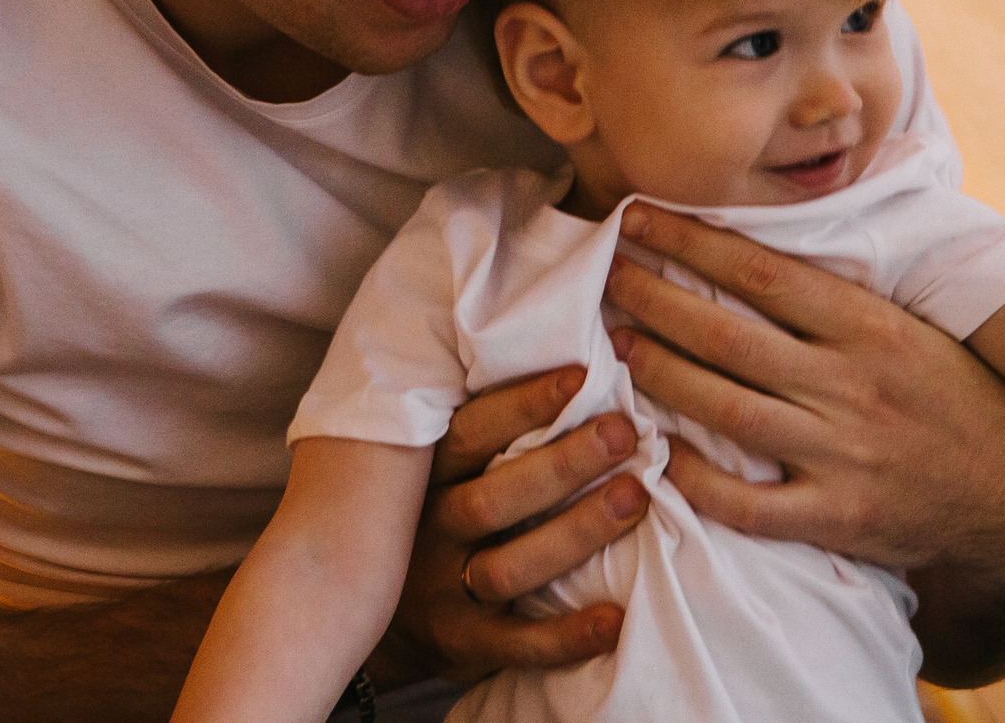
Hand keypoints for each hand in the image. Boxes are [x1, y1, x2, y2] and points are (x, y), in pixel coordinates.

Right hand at [376, 367, 645, 685]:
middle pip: (493, 498)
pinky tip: (615, 618)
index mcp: (427, 476)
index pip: (470, 433)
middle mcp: (429, 532)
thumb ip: (485, 428)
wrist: (370, 616)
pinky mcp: (463, 647)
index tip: (582, 375)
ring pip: (509, 567)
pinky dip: (566, 635)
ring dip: (574, 534)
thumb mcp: (439, 468)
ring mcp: (443, 593)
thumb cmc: (434, 517)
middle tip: (624, 433)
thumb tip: (572, 356)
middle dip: (562, 464)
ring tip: (634, 500)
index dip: (524, 404)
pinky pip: (517, 645)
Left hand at [603, 204, 1004, 573]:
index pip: (762, 272)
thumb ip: (851, 286)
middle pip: (727, 335)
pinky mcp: (841, 519)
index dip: (691, 241)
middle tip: (605, 274)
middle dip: (655, 298)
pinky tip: (658, 453)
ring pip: (725, 410)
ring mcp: (845, 455)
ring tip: (618, 346)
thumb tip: (786, 221)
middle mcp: (853, 385)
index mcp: (872, 325)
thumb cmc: (965, 396)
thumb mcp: (922, 324)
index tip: (639, 216)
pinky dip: (695, 479)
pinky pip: (747, 504)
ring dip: (661, 374)